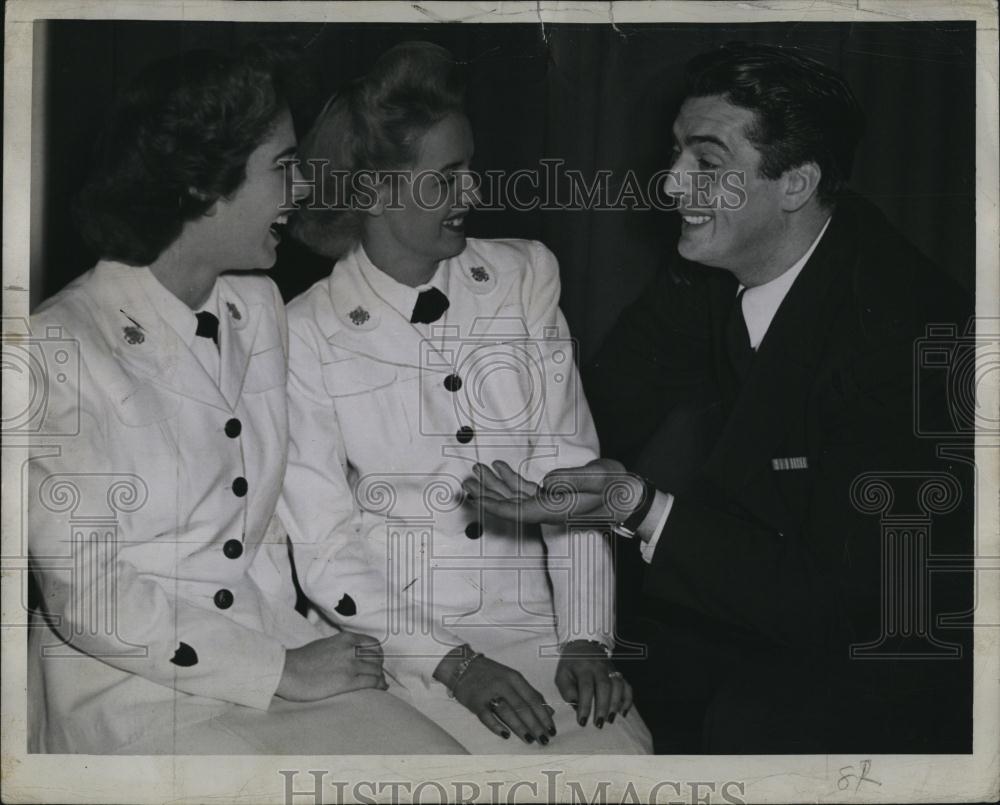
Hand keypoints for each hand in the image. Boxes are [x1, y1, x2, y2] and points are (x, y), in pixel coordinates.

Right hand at [275, 631, 387, 700]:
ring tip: (380, 683)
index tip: (376, 661)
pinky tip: (380, 689)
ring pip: (376, 670)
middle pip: (377, 658)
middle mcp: (351, 650)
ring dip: (380, 677)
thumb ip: (341, 647)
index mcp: (346, 639)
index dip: (377, 654)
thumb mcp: (325, 644)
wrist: (288, 671)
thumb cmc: (302, 659)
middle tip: (376, 674)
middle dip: (379, 667)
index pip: (373, 644)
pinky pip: (372, 682)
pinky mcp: (347, 682)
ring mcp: (350, 665)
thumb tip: (350, 654)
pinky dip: (379, 685)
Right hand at [435, 649, 556, 744]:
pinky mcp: (475, 702)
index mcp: (514, 678)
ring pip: (508, 713)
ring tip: (531, 740)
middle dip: (536, 725)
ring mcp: (489, 693)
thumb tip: (549, 712)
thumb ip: (530, 693)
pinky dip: (497, 726)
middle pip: (523, 707)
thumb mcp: (512, 678)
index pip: (533, 698)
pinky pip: (487, 717)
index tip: (552, 729)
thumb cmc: (491, 674)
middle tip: (544, 739)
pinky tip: (506, 735)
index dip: (544, 715)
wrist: (462, 666)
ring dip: (521, 728)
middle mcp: (503, 684)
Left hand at [462, 458, 642, 525]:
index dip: (494, 504)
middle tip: (467, 481)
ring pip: (515, 496)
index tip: (476, 496)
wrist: (631, 498)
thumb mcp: (599, 480)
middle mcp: (548, 510)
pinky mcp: (554, 497)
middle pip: (509, 504)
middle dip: (487, 493)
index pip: (517, 511)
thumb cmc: (617, 490)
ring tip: (478, 470)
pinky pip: (526, 490)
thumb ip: (572, 480)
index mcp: (556, 511)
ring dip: (495, 484)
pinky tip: (501, 468)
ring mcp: (550, 504)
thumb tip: (547, 483)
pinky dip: (511, 479)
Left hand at [556, 640, 632, 727]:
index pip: (585, 687)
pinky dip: (627, 699)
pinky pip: (627, 685)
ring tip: (611, 720)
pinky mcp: (618, 673)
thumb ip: (567, 690)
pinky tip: (623, 712)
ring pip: (618, 685)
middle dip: (603, 707)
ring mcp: (610, 669)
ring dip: (616, 704)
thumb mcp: (562, 674)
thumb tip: (575, 704)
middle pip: (604, 686)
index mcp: (583, 667)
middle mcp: (599, 667)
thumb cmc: (571, 664)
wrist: (584, 645)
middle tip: (599, 724)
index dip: (585, 705)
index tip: (582, 721)